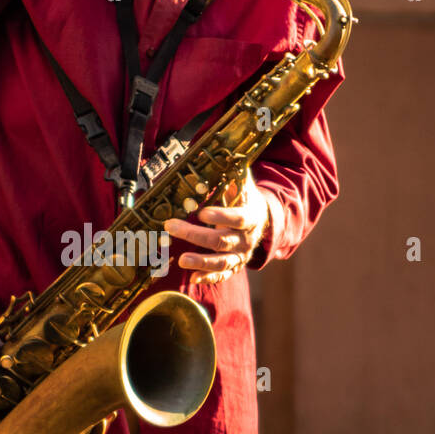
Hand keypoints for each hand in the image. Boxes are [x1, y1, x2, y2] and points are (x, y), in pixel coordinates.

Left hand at [163, 170, 270, 286]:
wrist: (263, 222)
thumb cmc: (246, 201)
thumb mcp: (244, 187)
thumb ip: (236, 175)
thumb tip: (227, 155)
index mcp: (250, 217)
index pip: (237, 219)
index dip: (220, 217)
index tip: (201, 213)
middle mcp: (246, 239)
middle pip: (221, 241)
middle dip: (195, 235)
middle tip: (171, 226)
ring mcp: (240, 255)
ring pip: (221, 262)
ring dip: (200, 262)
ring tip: (181, 261)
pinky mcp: (234, 266)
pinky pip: (222, 276)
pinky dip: (208, 278)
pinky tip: (192, 278)